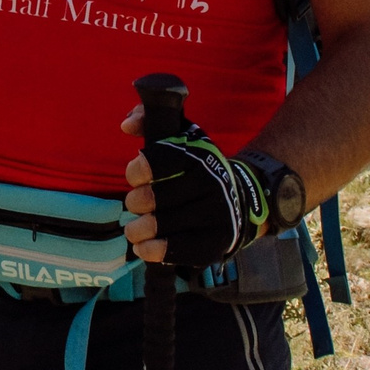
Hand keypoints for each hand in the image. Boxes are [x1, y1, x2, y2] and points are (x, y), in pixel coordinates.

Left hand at [120, 108, 268, 267]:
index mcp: (198, 157)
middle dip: (135, 203)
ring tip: (134, 229)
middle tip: (135, 205)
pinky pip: (177, 250)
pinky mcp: (216, 242)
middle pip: (154, 198)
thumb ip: (151, 119)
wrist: (242, 198)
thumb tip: (127, 125)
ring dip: (138, 230)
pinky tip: (143, 248)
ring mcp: (216, 215)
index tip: (135, 177)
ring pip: (162, 225)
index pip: (158, 161)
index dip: (137, 171)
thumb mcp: (182, 137)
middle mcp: (210, 184)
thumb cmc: (198, 169)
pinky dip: (153, 250)